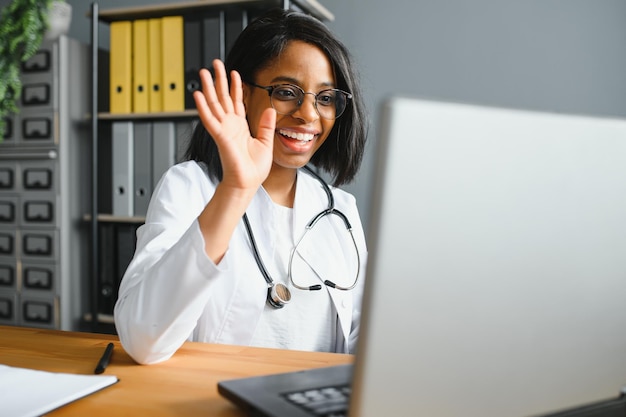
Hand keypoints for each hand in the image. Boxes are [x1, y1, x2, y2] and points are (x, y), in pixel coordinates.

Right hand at [193, 60, 275, 191]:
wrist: (247, 183)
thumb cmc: (254, 169)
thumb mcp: (265, 143)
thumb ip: (265, 126)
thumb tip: (270, 110)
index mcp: (239, 127)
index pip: (236, 101)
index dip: (235, 86)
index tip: (233, 72)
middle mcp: (229, 126)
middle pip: (222, 97)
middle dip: (218, 80)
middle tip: (214, 63)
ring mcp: (223, 130)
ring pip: (213, 104)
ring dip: (207, 88)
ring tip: (203, 72)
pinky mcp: (220, 137)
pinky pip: (209, 120)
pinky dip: (203, 108)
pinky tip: (198, 95)